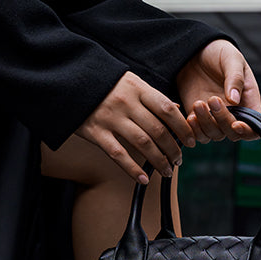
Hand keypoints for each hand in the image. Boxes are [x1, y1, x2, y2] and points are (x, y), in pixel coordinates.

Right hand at [75, 71, 194, 184]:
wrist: (70, 80)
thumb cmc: (105, 84)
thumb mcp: (131, 82)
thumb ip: (152, 97)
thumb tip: (178, 110)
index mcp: (138, 88)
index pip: (168, 109)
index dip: (183, 127)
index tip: (191, 141)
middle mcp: (126, 103)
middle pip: (158, 130)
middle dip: (173, 149)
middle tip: (179, 160)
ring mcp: (110, 118)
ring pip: (142, 144)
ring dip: (159, 160)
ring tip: (167, 171)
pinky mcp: (95, 132)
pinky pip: (118, 154)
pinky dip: (132, 168)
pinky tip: (143, 179)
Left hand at [176, 40, 260, 142]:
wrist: (195, 52)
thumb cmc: (219, 52)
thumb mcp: (231, 59)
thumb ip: (235, 78)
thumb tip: (234, 100)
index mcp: (249, 102)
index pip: (254, 128)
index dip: (247, 131)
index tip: (236, 124)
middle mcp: (234, 114)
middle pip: (232, 133)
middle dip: (222, 120)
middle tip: (212, 99)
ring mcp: (215, 118)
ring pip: (214, 135)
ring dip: (206, 124)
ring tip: (198, 103)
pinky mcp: (199, 119)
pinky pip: (198, 134)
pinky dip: (194, 130)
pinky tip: (190, 116)